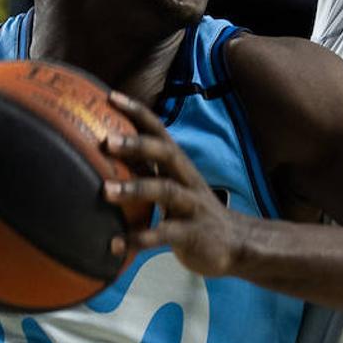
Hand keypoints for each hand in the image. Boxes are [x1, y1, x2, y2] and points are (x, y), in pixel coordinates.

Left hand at [102, 91, 248, 277]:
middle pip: (166, 154)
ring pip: (167, 191)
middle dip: (138, 145)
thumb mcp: (174, 188)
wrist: (237, 244)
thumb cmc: (193, 213)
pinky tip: (115, 245)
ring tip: (105, 191)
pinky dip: (139, 239)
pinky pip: (164, 235)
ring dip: (136, 189)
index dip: (137, 112)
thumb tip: (106, 159)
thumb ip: (149, 173)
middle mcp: (188, 180)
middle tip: (106, 141)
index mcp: (180, 167)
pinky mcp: (193, 235)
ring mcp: (192, 207)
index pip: (159, 131)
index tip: (110, 97)